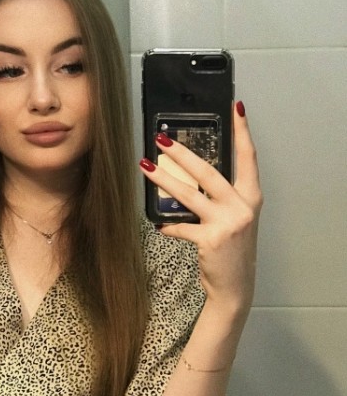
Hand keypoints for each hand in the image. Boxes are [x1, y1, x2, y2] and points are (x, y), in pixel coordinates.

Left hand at [140, 102, 262, 312]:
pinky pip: (180, 226)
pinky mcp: (211, 239)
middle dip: (182, 153)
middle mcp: (242, 207)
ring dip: (163, 179)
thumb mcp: (233, 220)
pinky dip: (167, 225)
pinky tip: (158, 224)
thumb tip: (188, 177)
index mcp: (250, 197)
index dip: (243, 132)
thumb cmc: (231, 250)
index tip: (236, 109)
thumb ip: (218, 199)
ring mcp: (227, 223)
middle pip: (208, 171)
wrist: (236, 286)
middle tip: (161, 139)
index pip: (248, 158)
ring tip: (144, 166)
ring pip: (188, 194)